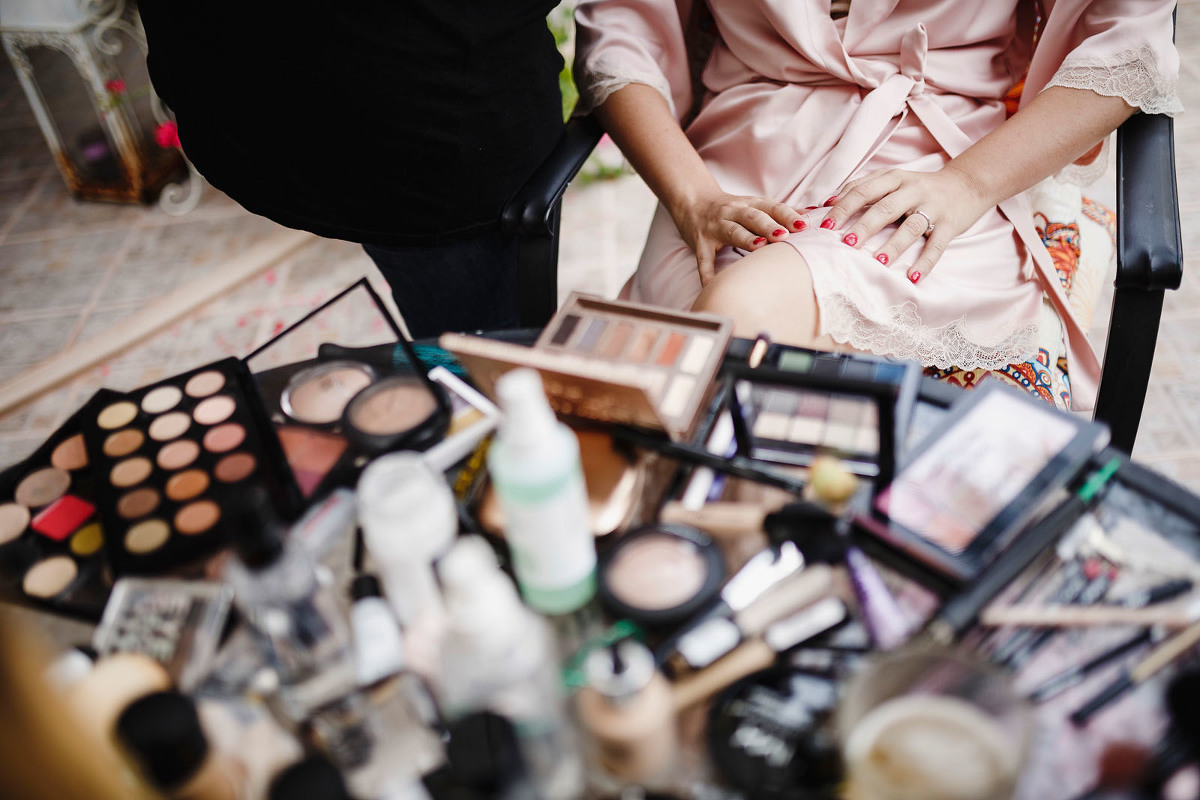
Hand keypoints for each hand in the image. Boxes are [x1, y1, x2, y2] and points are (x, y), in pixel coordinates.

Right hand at [671, 191, 806, 285]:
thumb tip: (814, 212)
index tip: (803, 226)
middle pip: (753, 218)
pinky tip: (711, 285)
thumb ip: (782, 211)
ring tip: (760, 247)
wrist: (693, 202)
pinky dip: (707, 273)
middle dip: (768, 226)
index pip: (772, 208)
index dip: (787, 216)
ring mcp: (716, 227)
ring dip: (746, 239)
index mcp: (750, 204)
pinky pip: (704, 259)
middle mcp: (733, 213)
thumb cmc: (731, 209)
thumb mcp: (755, 205)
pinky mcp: (701, 243)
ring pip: (732, 232)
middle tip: (784, 236)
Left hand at [819, 166, 989, 282]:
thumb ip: (862, 188)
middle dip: (864, 226)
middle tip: (846, 244)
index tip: (825, 227)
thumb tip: (825, 204)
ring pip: (911, 226)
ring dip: (894, 245)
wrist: (967, 183)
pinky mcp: (950, 224)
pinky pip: (937, 245)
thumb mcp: (892, 180)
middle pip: (884, 208)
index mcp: (893, 178)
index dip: (843, 208)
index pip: (862, 191)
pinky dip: (925, 262)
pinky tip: (912, 277)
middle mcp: (912, 190)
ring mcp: (932, 206)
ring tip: (879, 262)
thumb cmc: (918, 187)